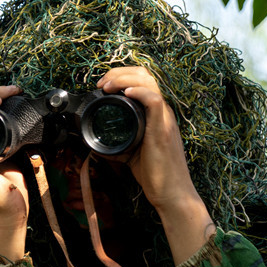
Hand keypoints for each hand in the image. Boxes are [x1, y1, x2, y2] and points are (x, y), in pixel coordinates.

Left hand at [96, 67, 213, 263]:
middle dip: (120, 72)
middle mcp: (162, 112)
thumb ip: (118, 144)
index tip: (101, 85)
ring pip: (149, 83)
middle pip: (145, 76)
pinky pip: (155, 102)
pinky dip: (141, 93)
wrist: (171, 193)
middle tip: (100, 83)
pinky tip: (126, 93)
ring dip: (125, 79)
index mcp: (156, 114)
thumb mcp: (130, 154)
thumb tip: (95, 145)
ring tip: (107, 86)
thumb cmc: (155, 174)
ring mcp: (165, 119)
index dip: (121, 76)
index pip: (143, 81)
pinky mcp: (163, 129)